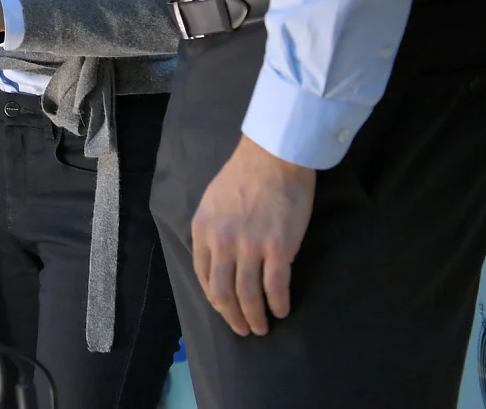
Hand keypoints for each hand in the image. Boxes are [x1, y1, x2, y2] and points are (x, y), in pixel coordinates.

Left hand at [191, 134, 315, 336]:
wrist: (274, 155)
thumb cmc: (244, 173)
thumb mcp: (213, 201)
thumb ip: (212, 230)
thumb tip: (217, 259)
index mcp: (203, 229)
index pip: (203, 276)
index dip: (215, 300)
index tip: (224, 310)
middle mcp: (222, 242)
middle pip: (224, 293)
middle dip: (233, 317)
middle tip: (244, 329)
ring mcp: (250, 247)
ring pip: (249, 296)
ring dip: (256, 318)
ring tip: (263, 327)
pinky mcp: (278, 249)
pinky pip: (276, 289)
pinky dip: (279, 305)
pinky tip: (282, 310)